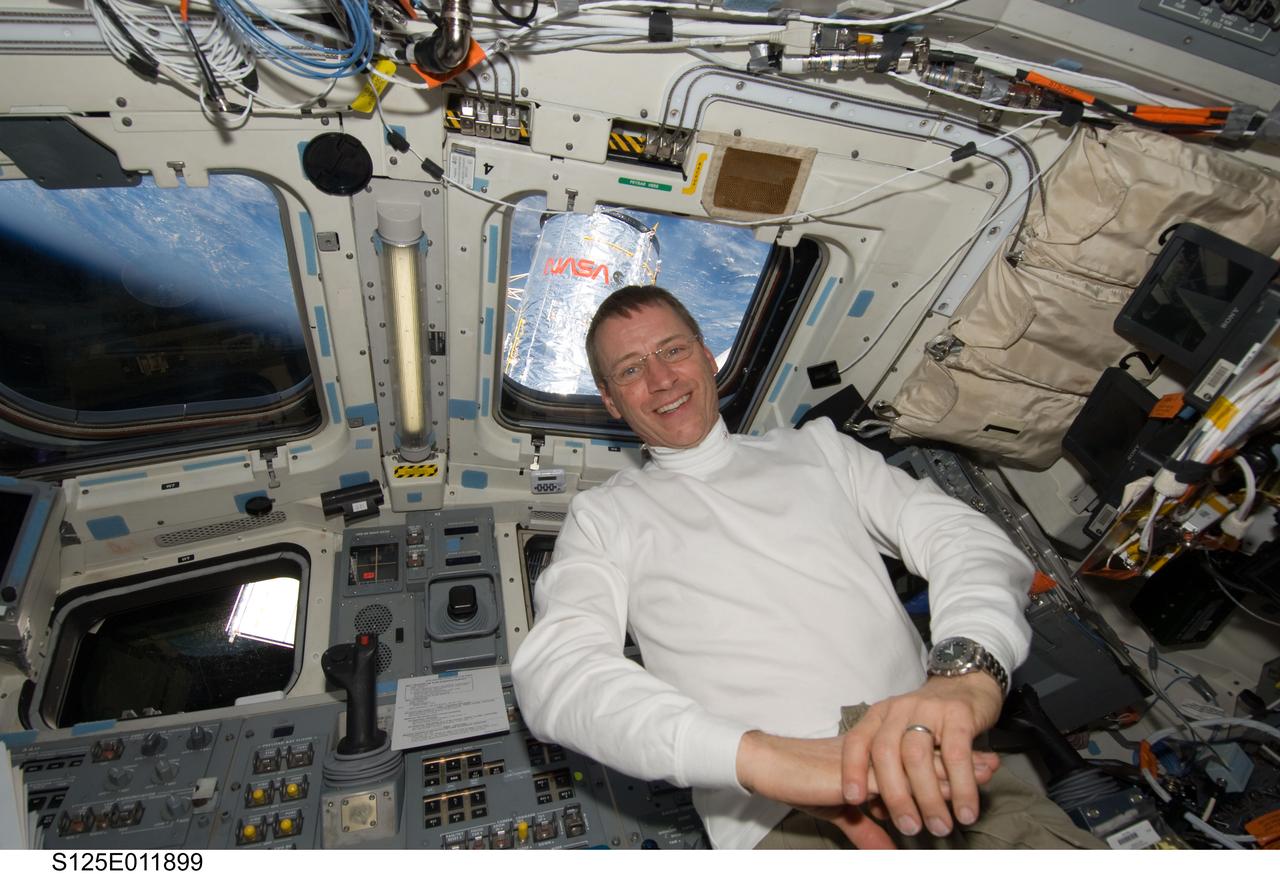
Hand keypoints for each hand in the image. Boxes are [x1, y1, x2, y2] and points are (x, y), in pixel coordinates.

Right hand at [736, 730, 998, 848]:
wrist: (776, 769)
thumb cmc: (807, 785)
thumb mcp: (846, 815)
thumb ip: (869, 831)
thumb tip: (888, 853)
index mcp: (879, 757)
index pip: (922, 756)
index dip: (952, 761)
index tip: (984, 765)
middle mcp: (880, 752)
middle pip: (929, 754)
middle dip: (963, 762)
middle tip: (994, 765)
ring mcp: (873, 757)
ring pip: (920, 762)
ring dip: (953, 771)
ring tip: (983, 774)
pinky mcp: (862, 768)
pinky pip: (900, 777)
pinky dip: (926, 783)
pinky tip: (946, 789)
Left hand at [840, 673, 1003, 838]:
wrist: (968, 682)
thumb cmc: (931, 721)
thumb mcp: (904, 737)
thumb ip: (891, 770)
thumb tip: (878, 812)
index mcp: (879, 715)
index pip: (857, 741)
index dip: (852, 770)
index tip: (852, 800)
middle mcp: (898, 709)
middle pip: (886, 753)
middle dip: (895, 795)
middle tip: (908, 827)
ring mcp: (928, 709)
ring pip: (919, 757)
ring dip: (929, 797)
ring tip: (939, 826)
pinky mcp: (959, 714)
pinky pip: (957, 755)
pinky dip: (962, 787)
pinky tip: (966, 811)